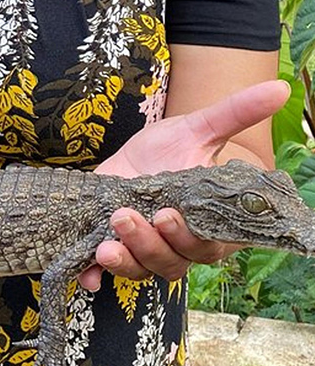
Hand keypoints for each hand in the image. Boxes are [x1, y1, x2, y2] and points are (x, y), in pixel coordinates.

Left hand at [77, 80, 290, 290]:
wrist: (133, 158)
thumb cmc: (172, 148)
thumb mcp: (197, 128)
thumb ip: (235, 114)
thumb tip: (279, 88)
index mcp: (208, 225)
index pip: (208, 245)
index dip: (188, 237)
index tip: (169, 214)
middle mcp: (179, 245)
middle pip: (171, 261)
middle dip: (148, 243)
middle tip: (126, 216)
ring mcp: (146, 252)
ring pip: (141, 269)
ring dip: (124, 260)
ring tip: (106, 242)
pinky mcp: (115, 249)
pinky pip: (106, 275)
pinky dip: (95, 277)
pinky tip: (87, 277)